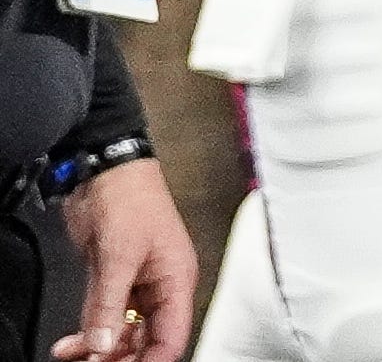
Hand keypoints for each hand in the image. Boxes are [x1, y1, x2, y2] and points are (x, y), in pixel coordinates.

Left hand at [57, 159, 195, 361]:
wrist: (104, 173)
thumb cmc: (130, 199)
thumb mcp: (119, 256)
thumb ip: (109, 304)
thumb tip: (102, 343)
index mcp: (176, 279)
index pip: (172, 336)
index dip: (152, 360)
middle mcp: (159, 286)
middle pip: (146, 340)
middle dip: (122, 356)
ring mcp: (134, 284)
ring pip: (121, 333)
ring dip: (98, 349)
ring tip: (73, 356)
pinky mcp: (111, 280)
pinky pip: (102, 318)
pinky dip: (86, 335)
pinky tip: (69, 344)